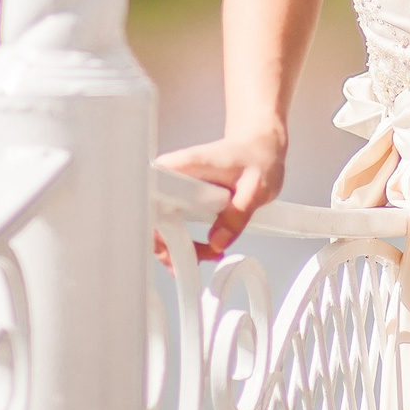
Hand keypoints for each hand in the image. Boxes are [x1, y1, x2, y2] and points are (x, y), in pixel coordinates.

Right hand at [156, 127, 286, 259]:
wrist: (258, 148)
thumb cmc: (256, 157)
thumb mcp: (256, 187)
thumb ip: (237, 214)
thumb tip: (218, 241)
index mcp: (184, 166)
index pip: (152, 197)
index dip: (156, 225)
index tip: (173, 247)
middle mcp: (171, 175)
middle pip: (151, 217)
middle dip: (167, 246)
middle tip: (190, 262)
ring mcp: (173, 187)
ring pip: (159, 225)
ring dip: (177, 248)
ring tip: (207, 255)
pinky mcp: (179, 198)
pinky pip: (170, 225)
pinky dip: (184, 243)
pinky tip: (205, 250)